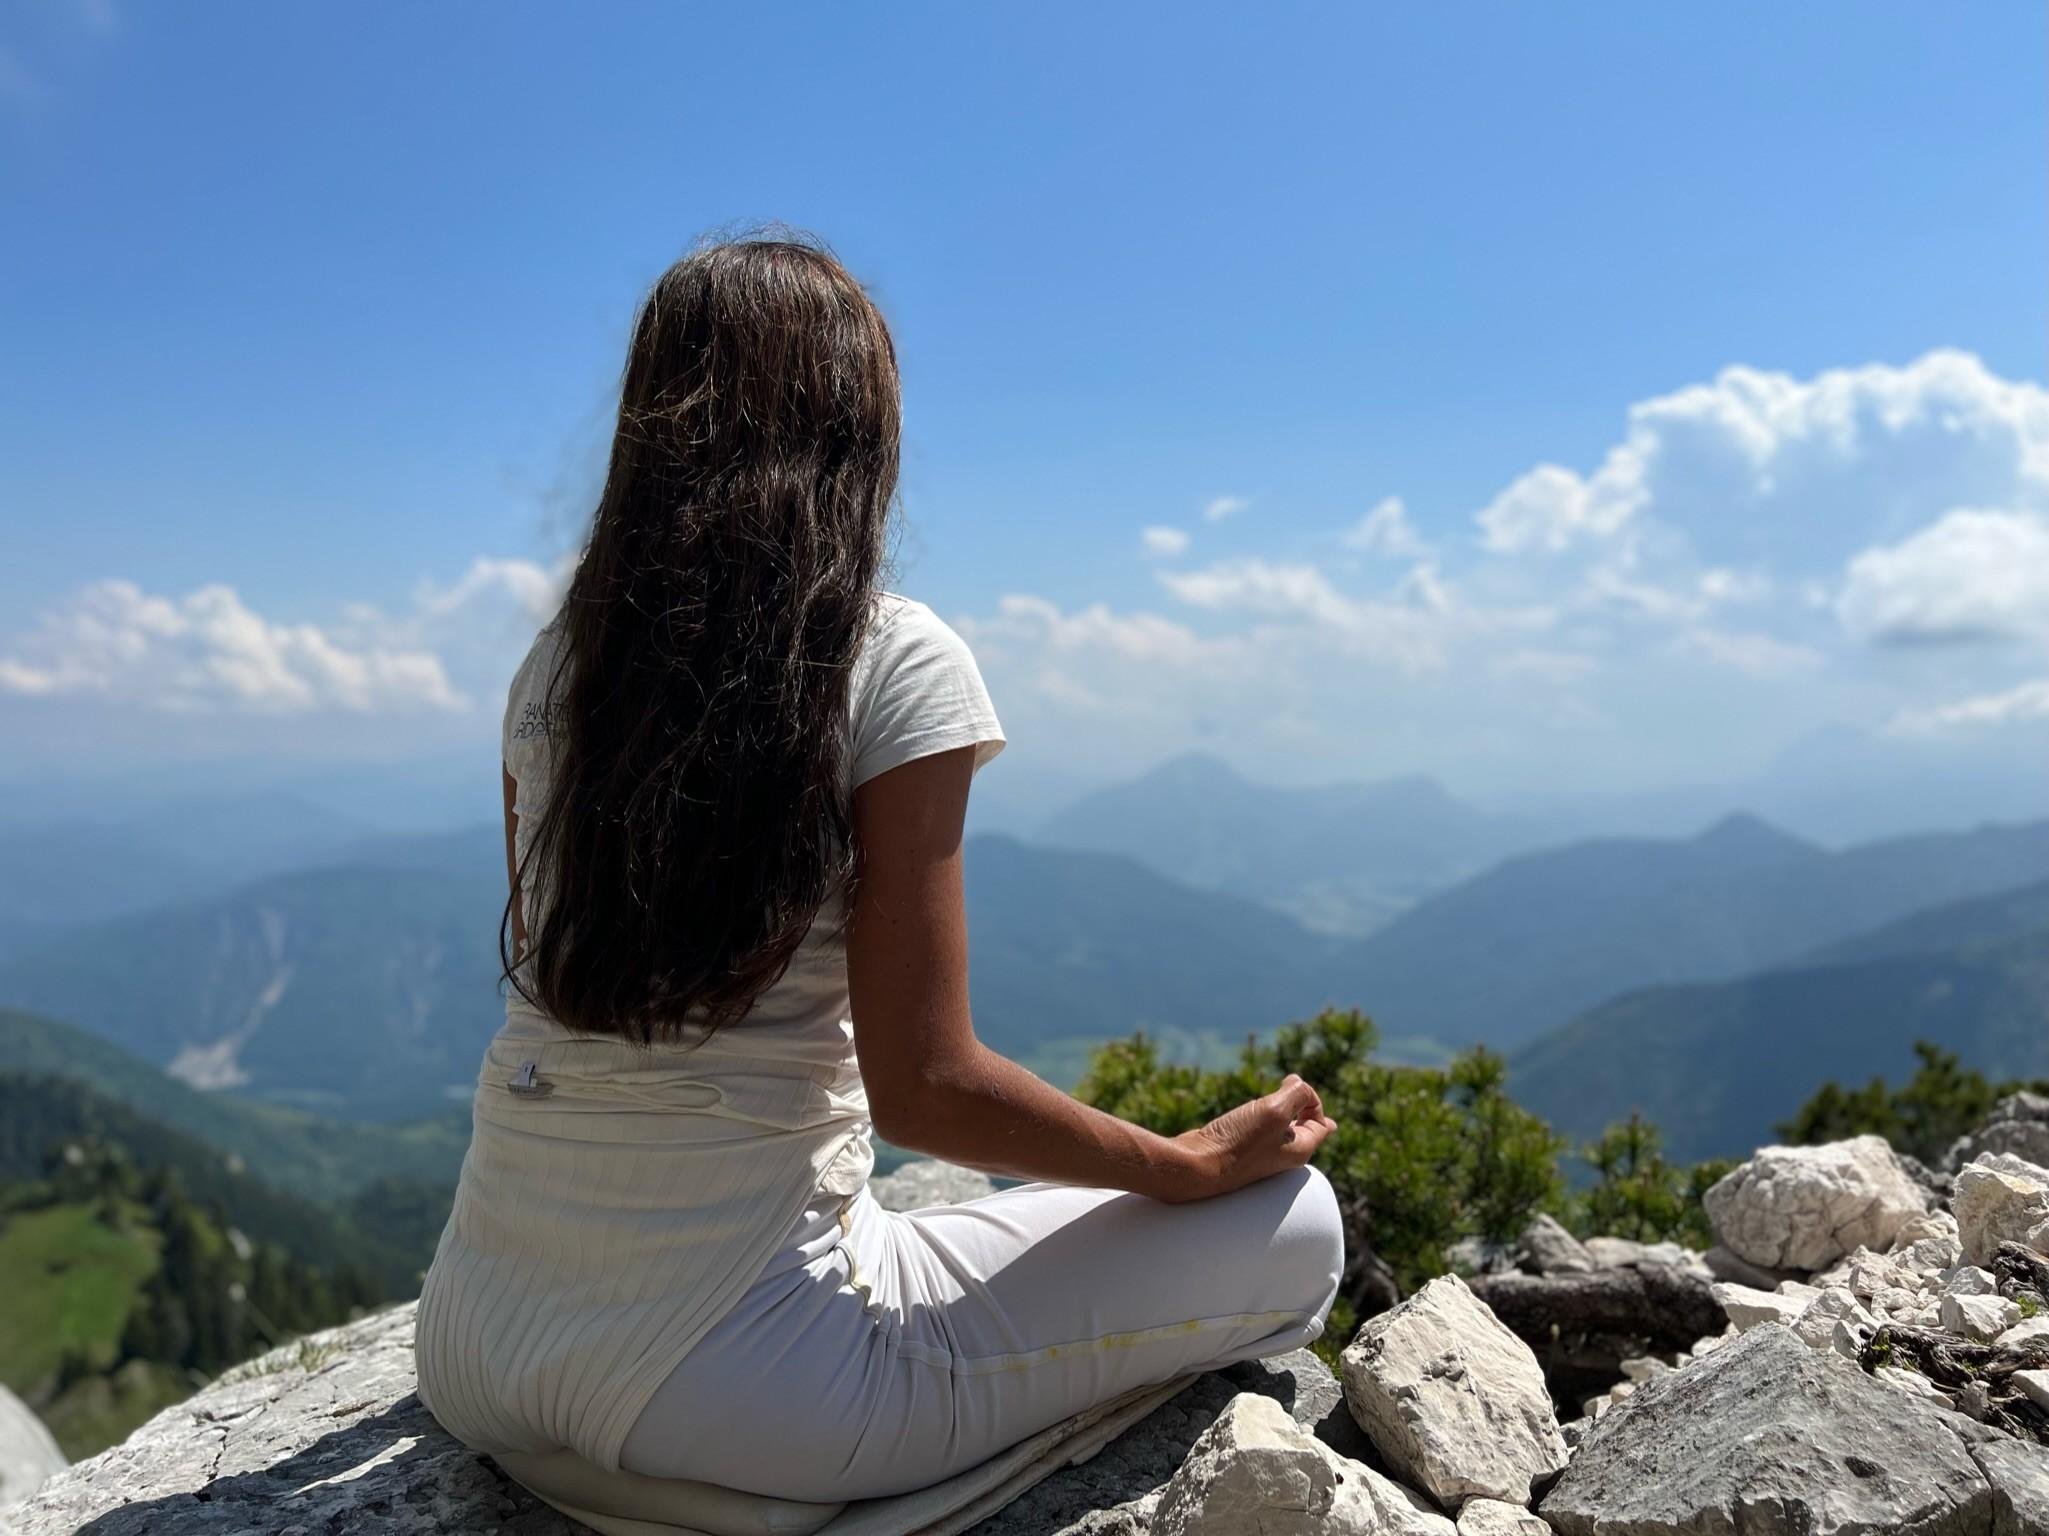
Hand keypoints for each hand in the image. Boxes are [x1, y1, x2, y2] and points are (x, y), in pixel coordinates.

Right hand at [1169, 1075, 1336, 1200]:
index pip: (1323, 1125)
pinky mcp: (1240, 1151)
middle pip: (1304, 1128)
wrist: (1198, 1166)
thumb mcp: (1274, 1110)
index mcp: (1300, 1150)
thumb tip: (1298, 1084)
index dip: (1313, 1101)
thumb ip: (1295, 1093)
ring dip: (1277, 1110)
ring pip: (1280, 1129)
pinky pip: (1259, 1132)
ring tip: (1270, 1099)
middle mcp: (1283, 1156)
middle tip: (1289, 1088)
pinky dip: (1257, 1118)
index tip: (1292, 1089)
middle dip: (1299, 1106)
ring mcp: (1261, 1155)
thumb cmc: (1238, 1141)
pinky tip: (1247, 1114)